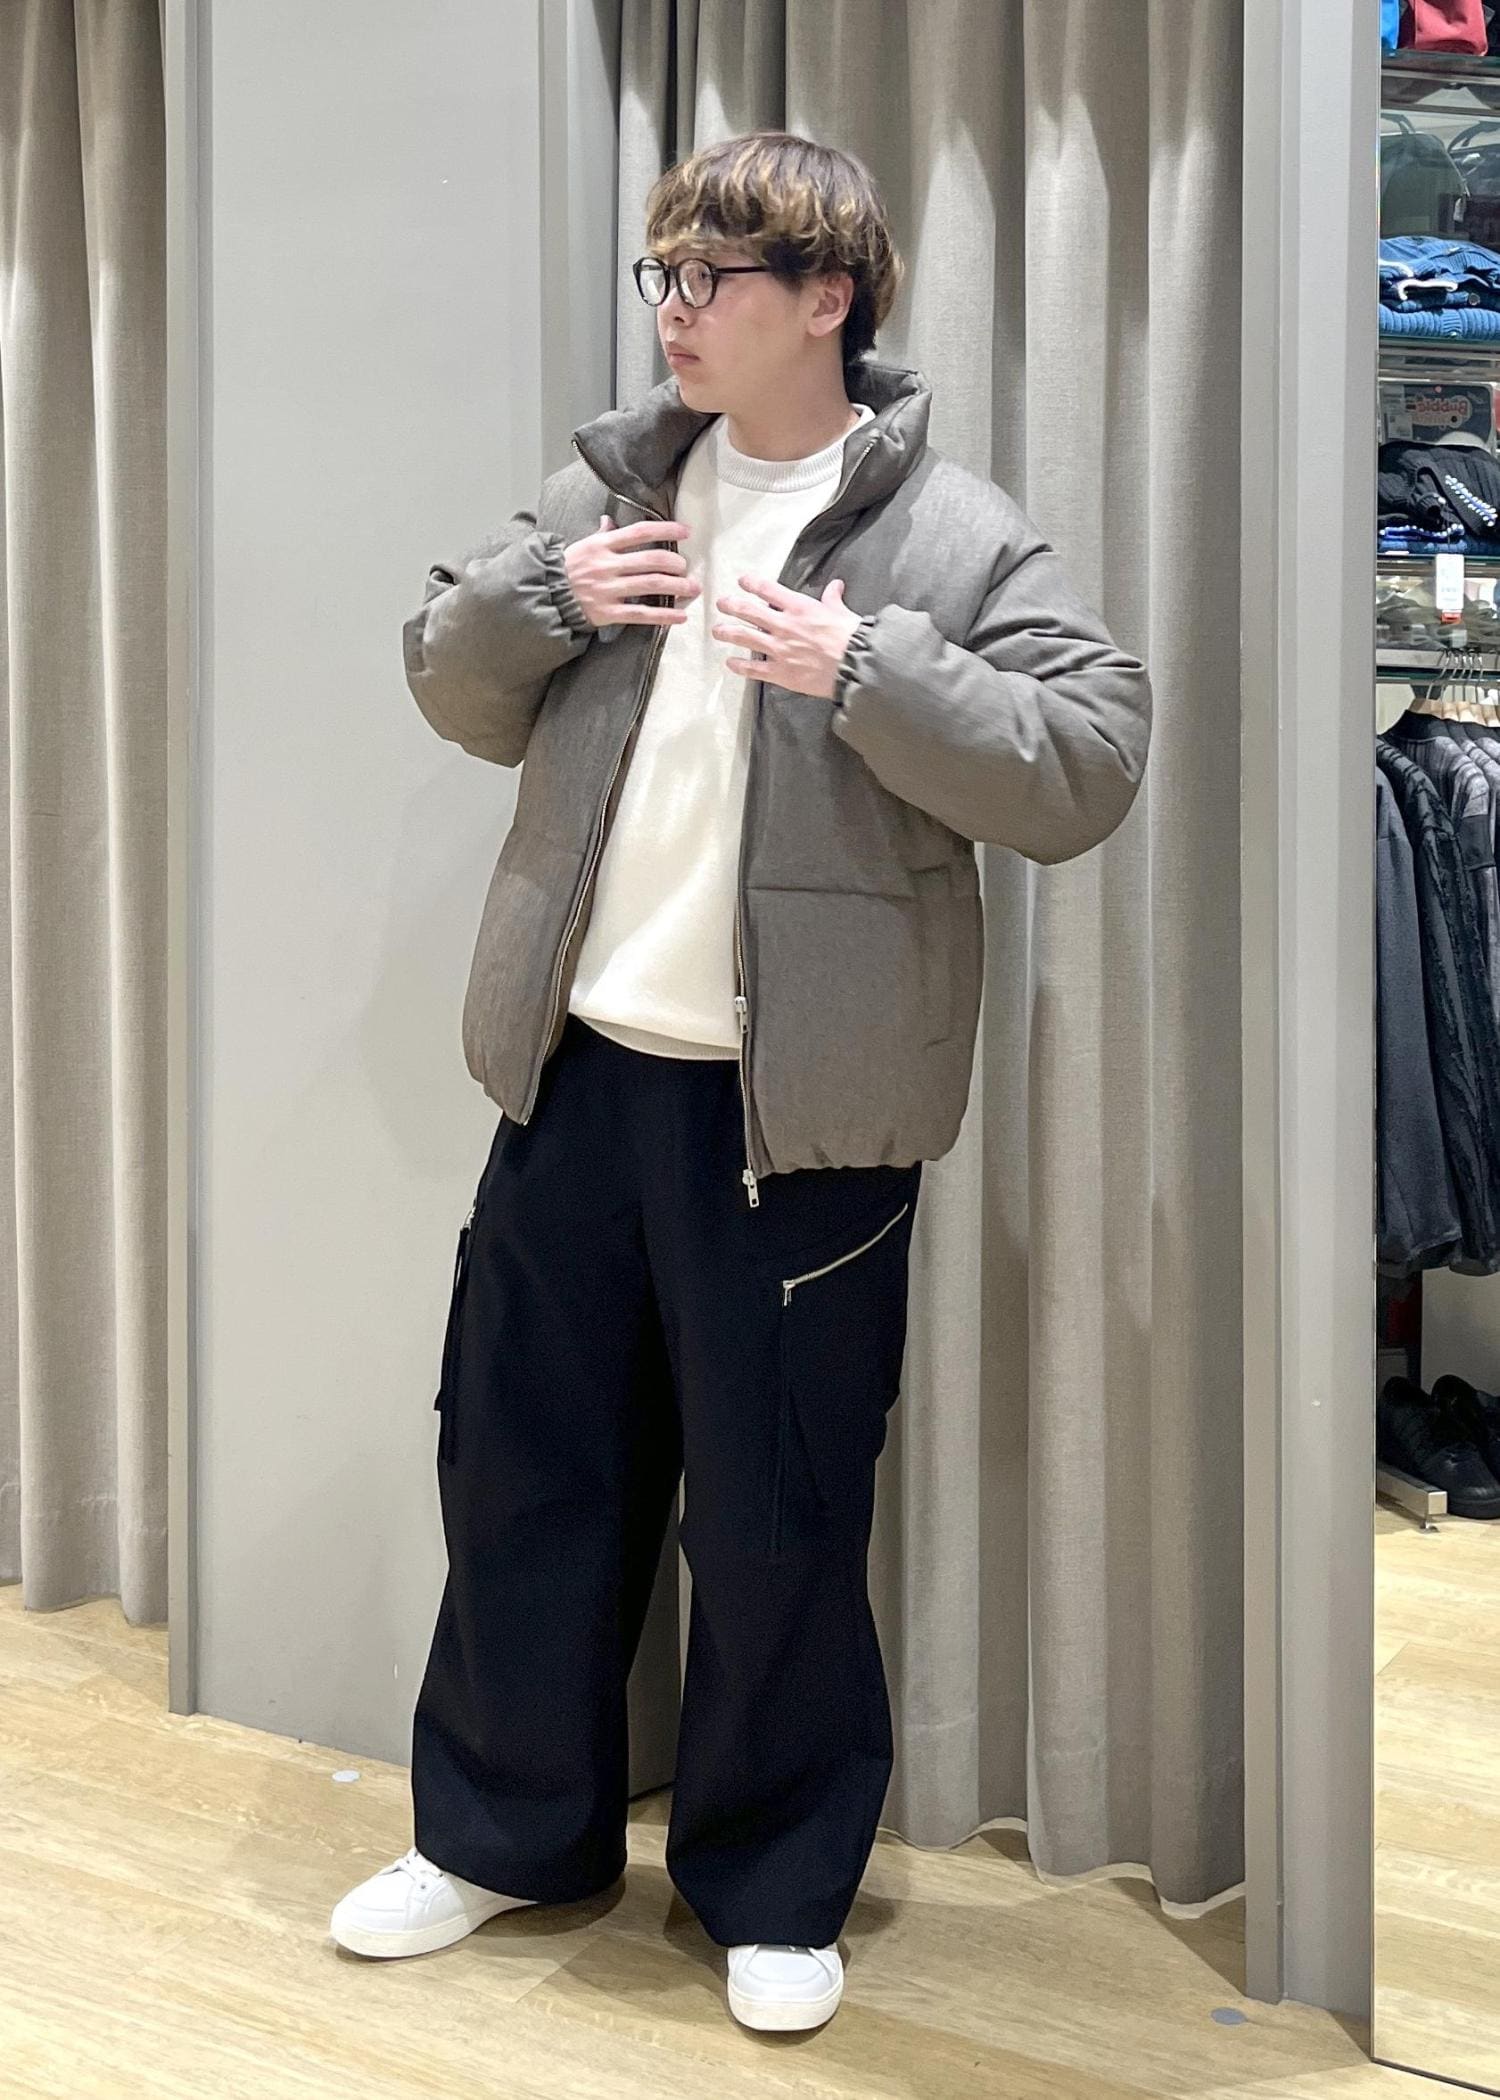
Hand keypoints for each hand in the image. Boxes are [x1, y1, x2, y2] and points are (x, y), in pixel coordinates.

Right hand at [563, 514, 701, 627]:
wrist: (546, 597)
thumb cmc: (568, 569)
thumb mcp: (583, 546)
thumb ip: (601, 534)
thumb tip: (610, 520)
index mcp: (603, 545)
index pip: (640, 532)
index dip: (666, 530)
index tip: (686, 532)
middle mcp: (607, 565)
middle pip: (651, 561)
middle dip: (675, 564)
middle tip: (686, 567)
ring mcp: (608, 590)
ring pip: (650, 585)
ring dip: (677, 587)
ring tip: (692, 589)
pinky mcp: (608, 612)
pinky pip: (642, 614)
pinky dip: (664, 615)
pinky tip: (680, 616)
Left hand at [712, 574, 862, 698]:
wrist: (854, 665)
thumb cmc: (850, 637)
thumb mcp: (841, 612)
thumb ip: (833, 599)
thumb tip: (836, 586)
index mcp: (799, 607)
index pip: (768, 590)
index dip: (751, 584)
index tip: (742, 581)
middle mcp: (784, 625)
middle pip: (748, 611)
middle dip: (731, 605)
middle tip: (721, 603)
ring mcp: (779, 649)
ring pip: (745, 637)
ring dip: (728, 632)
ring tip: (717, 630)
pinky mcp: (780, 672)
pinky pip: (754, 669)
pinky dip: (740, 666)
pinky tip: (730, 663)